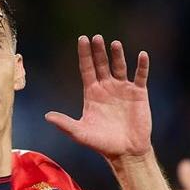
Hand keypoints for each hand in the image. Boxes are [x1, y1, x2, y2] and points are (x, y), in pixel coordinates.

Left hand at [45, 35, 152, 161]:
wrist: (126, 152)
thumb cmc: (103, 144)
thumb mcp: (81, 133)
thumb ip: (65, 124)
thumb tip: (47, 116)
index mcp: (92, 93)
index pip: (87, 68)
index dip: (84, 54)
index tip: (82, 39)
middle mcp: (107, 87)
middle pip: (101, 64)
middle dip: (99, 50)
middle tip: (97, 37)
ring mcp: (123, 89)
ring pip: (120, 66)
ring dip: (118, 55)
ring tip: (115, 44)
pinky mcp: (139, 94)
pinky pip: (140, 76)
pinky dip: (142, 66)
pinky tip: (142, 55)